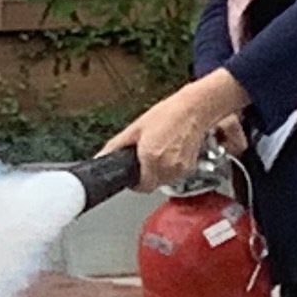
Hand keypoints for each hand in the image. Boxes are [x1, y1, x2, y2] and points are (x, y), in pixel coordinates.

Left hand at [108, 69, 248, 190]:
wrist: (194, 109)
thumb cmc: (168, 114)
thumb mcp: (136, 128)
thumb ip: (116, 145)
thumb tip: (101, 156)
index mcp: (151, 157)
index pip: (141, 186)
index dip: (135, 182)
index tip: (133, 175)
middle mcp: (167, 166)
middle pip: (152, 184)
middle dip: (146, 174)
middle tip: (146, 158)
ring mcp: (180, 169)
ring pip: (163, 181)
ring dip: (158, 172)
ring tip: (160, 152)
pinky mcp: (190, 168)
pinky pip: (175, 175)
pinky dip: (170, 168)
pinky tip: (170, 152)